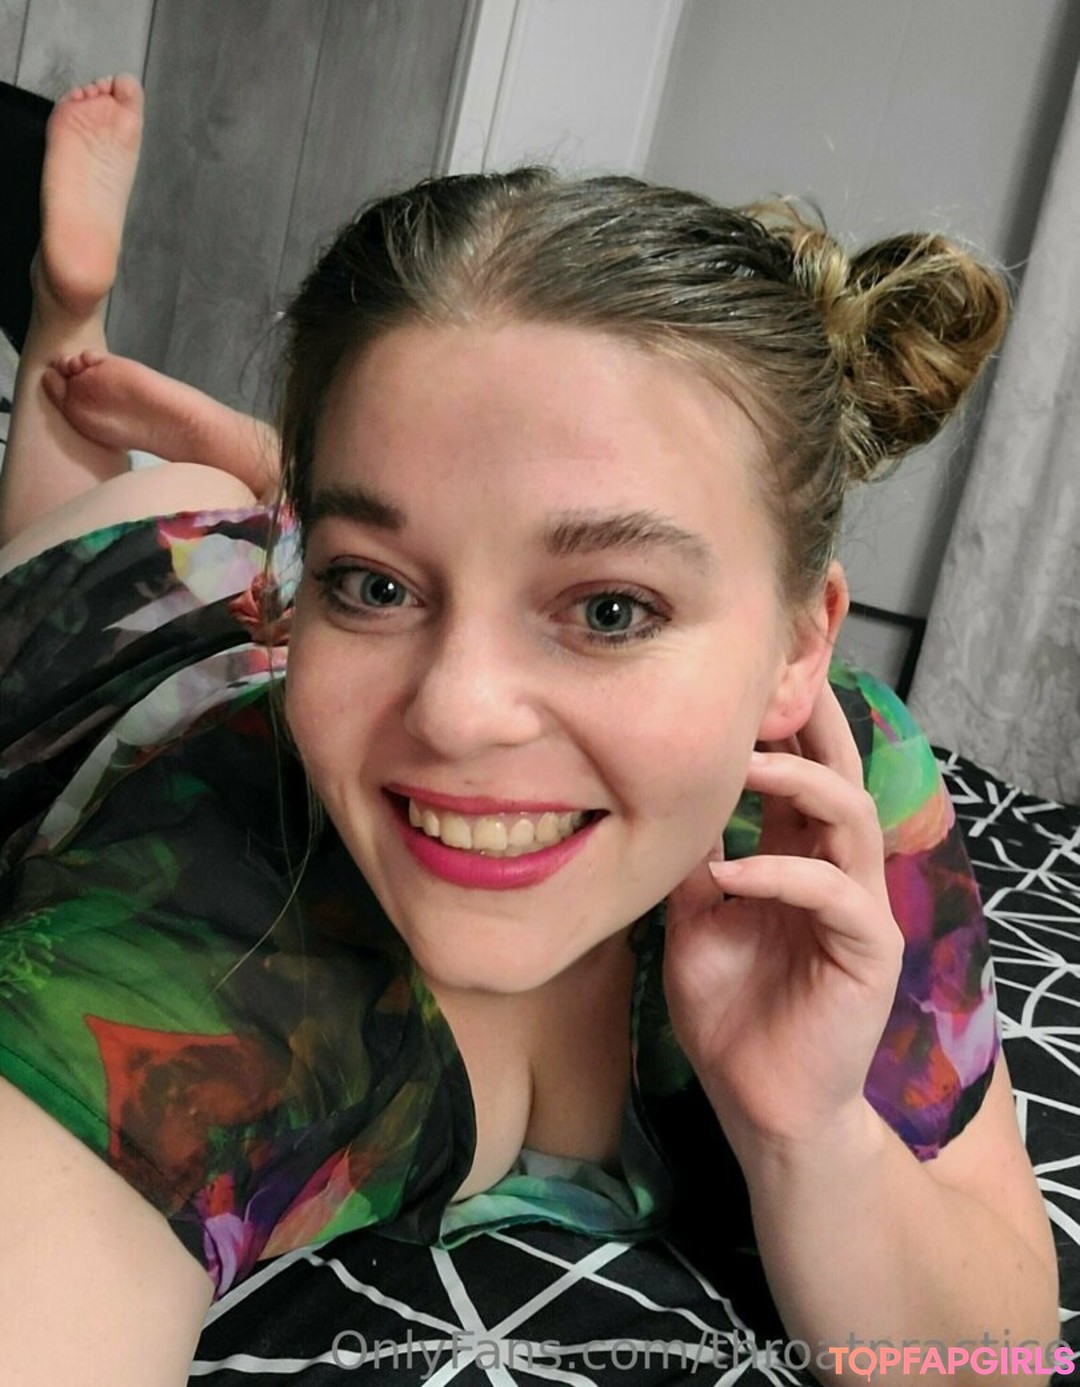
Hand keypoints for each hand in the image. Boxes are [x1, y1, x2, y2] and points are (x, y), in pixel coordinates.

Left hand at [663, 681, 903, 1153]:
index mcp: (796, 860)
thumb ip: (690, 866)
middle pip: (840, 773)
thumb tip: (658, 803)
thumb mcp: (693, 925)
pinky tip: (730, 873)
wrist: (759, 1103)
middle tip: (775, 678)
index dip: (779, 728)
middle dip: (813, 724)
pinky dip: (781, 873)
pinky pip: (835, 892)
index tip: (741, 680)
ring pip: (851, 817)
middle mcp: (834, 871)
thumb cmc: (729, 1013)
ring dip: (798, 784)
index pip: (800, 775)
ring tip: (744, 767)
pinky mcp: (869, 950)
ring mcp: (858, 908)